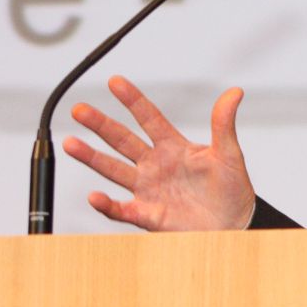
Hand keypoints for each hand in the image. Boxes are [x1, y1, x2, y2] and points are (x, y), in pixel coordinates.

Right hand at [62, 75, 255, 230]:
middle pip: (122, 141)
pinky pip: (122, 209)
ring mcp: (149, 189)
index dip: (133, 100)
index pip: (149, 118)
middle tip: (79, 110)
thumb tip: (234, 93)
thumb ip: (224, 124)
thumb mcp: (229, 154)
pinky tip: (94, 196)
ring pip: (114, 170)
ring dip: (92, 158)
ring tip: (71, 144)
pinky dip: (107, 205)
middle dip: (100, 125)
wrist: (234, 225)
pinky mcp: (148, 214)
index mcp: (174, 148)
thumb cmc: (232, 189)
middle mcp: (156, 165)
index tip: (115, 81)